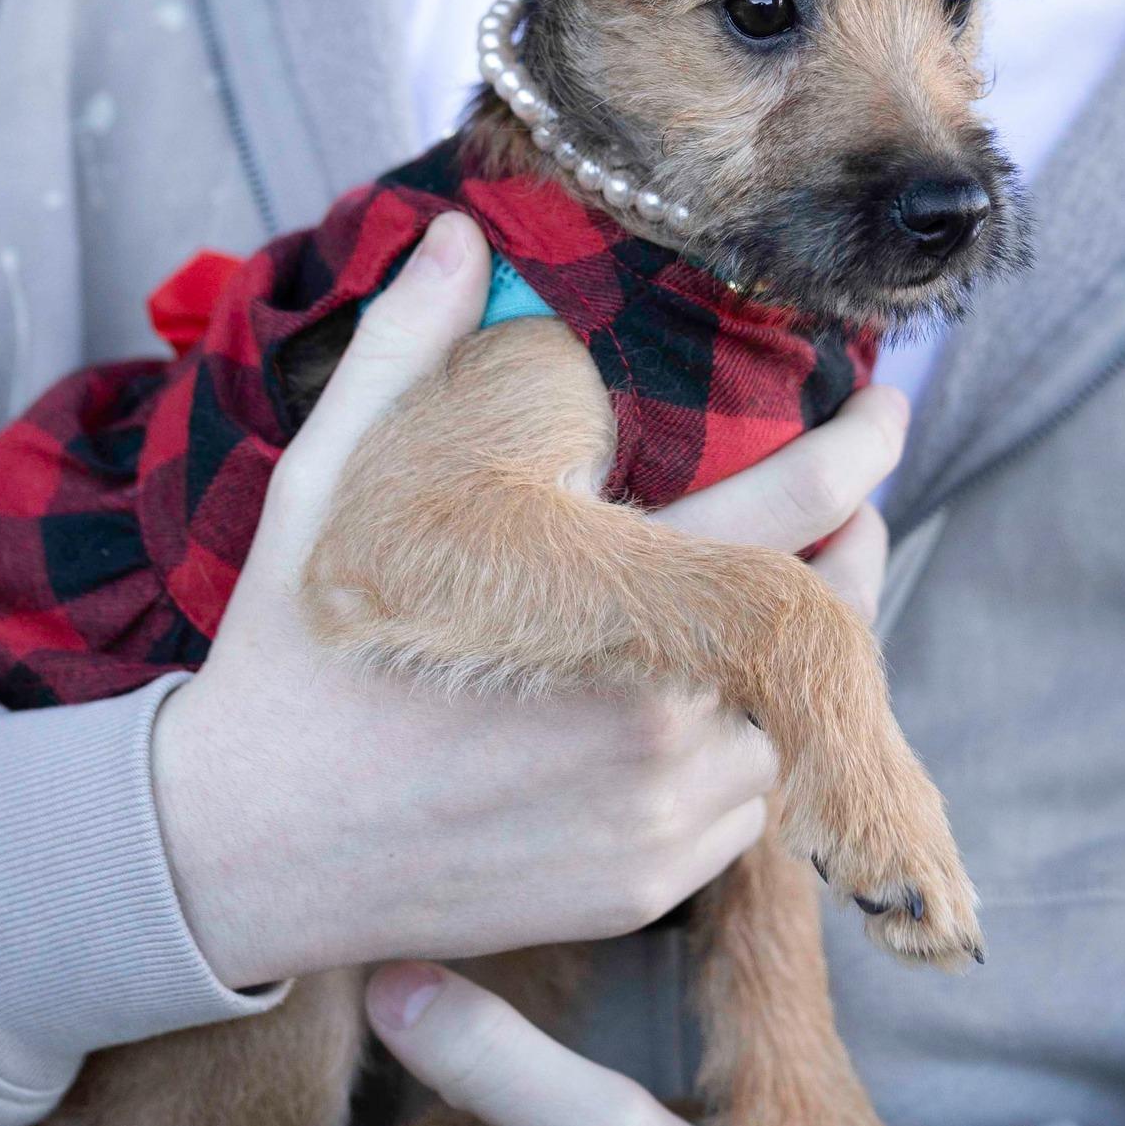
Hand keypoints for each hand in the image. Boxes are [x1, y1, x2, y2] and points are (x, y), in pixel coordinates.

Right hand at [155, 210, 907, 988]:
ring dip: (801, 654)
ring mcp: (657, 816)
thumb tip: (459, 238)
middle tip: (843, 504)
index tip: (887, 406)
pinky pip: (749, 805)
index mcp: (599, 600)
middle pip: (828, 617)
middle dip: (853, 543)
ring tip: (771, 598)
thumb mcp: (332, 481)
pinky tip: (700, 706)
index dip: (858, 446)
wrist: (238, 848)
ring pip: (797, 718)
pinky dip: (750, 746)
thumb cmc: (294, 651)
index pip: (788, 506)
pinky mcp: (643, 886)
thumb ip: (412, 351)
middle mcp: (656, 714)